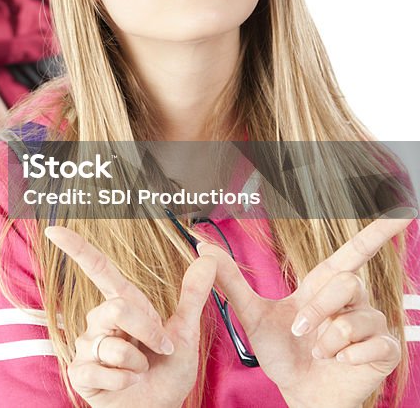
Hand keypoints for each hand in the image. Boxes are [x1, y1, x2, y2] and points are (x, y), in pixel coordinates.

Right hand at [46, 226, 216, 407]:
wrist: (161, 407)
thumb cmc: (166, 370)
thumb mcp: (185, 332)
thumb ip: (193, 295)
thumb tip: (208, 257)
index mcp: (122, 305)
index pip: (97, 270)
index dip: (76, 248)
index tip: (54, 229)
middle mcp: (99, 322)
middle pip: (116, 308)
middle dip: (147, 331)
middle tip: (161, 349)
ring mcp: (87, 347)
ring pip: (112, 346)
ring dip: (137, 364)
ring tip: (140, 372)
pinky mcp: (80, 373)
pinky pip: (102, 371)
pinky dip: (124, 381)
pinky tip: (126, 384)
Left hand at [201, 217, 411, 407]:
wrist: (298, 392)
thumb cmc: (281, 353)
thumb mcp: (252, 316)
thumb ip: (230, 282)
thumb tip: (203, 248)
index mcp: (324, 286)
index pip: (351, 253)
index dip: (375, 233)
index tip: (399, 212)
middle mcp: (352, 301)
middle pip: (346, 282)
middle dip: (318, 309)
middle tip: (299, 331)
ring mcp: (370, 325)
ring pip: (354, 319)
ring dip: (327, 341)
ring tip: (318, 352)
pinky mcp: (383, 350)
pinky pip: (371, 344)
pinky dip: (346, 356)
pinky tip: (338, 362)